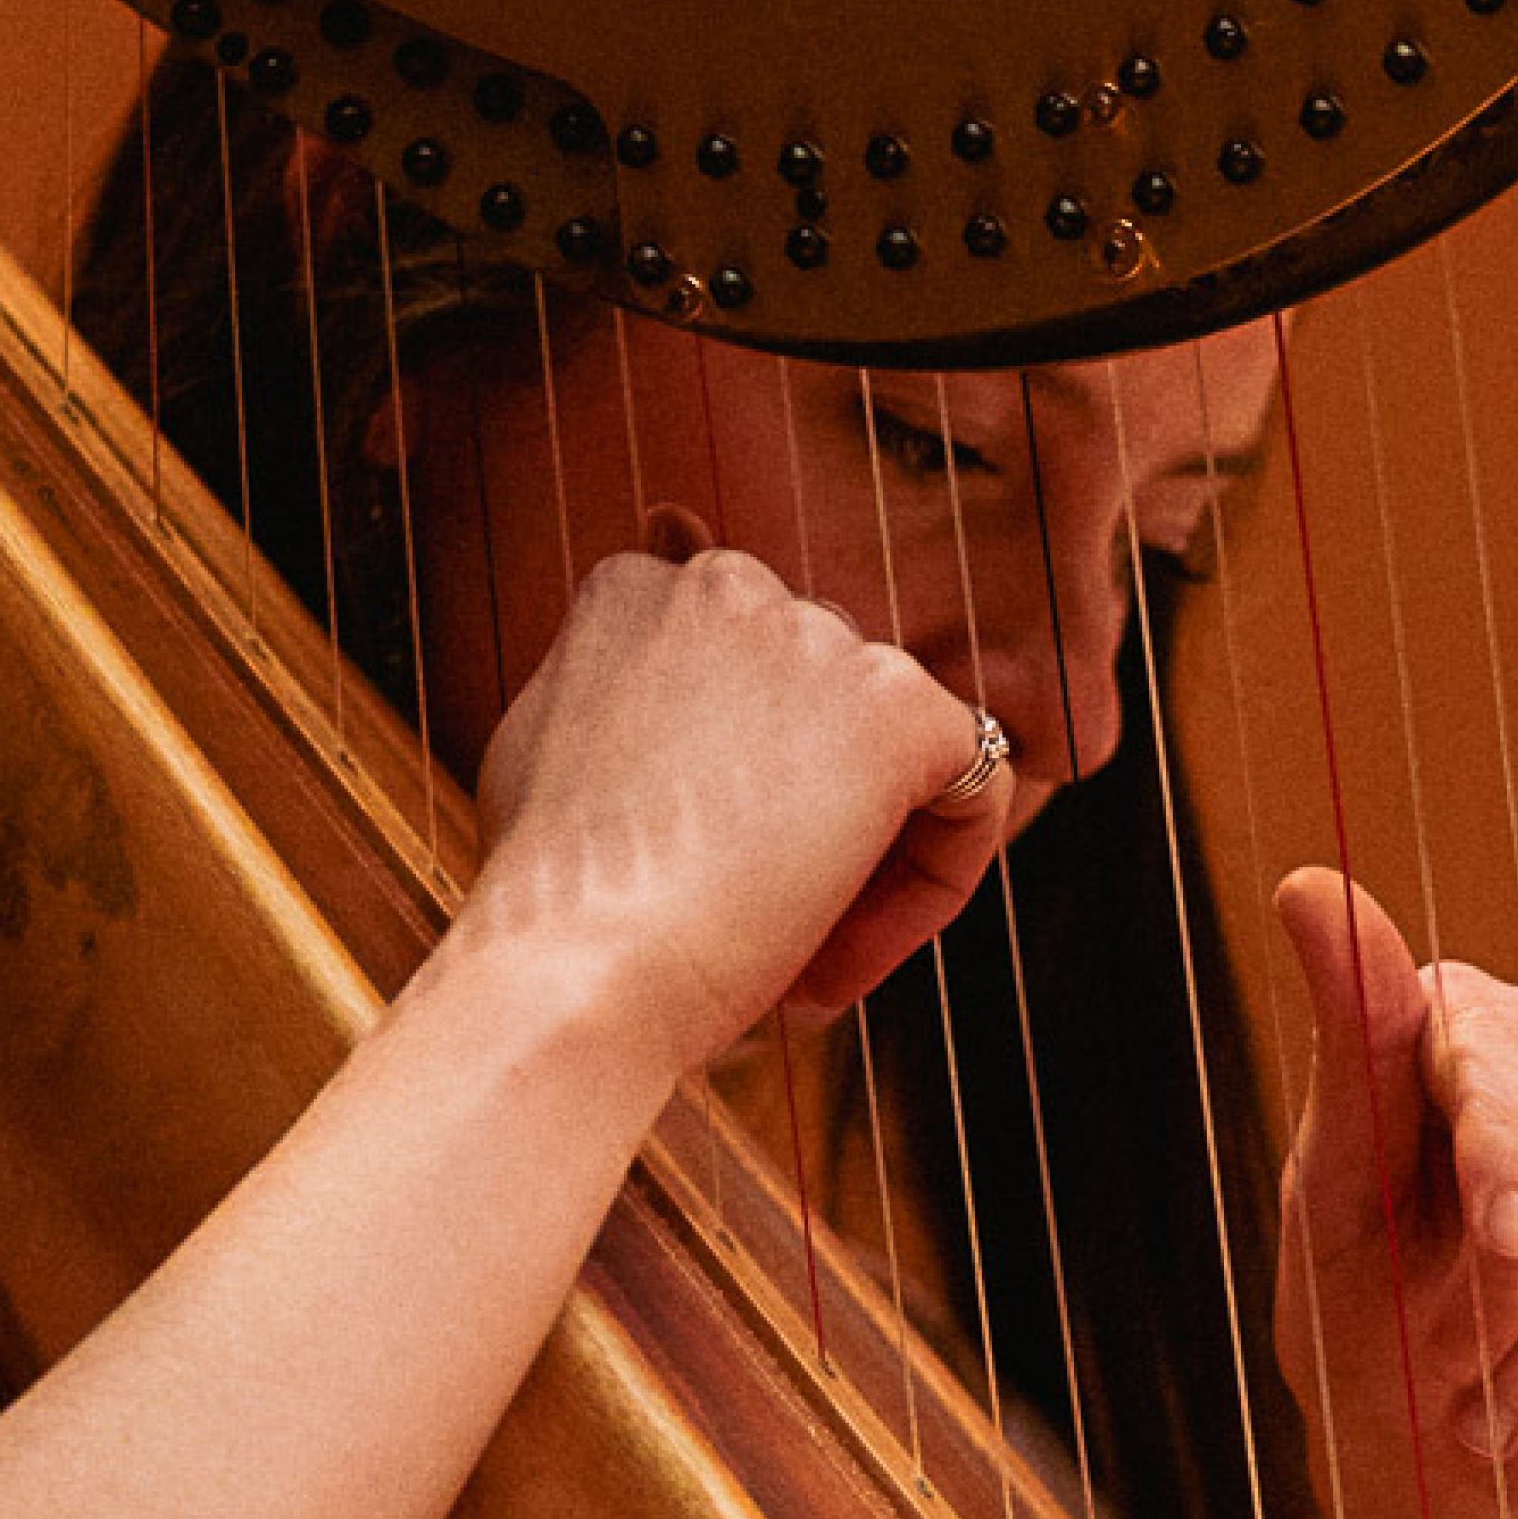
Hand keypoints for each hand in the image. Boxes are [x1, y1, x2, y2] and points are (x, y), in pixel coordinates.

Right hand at [456, 511, 1009, 1086]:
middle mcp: (728, 584)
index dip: (733, 790)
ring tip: (789, 957)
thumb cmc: (544, 900)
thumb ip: (611, 669)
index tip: (699, 873)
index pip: (741, 680)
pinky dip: (938, 880)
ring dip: (864, 864)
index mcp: (639, 590)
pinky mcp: (896, 706)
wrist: (568, 974)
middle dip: (804, 818)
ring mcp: (815, 636)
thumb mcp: (545, 745)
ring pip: (898, 759)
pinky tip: (845, 954)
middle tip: (749, 924)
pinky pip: (973, 789)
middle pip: (824, 712)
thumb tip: (666, 544)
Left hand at [1270, 868, 1517, 1518]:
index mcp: (1447, 1018)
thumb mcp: (1332, 1204)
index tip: (1502, 1248)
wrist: (1444, 1445)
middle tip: (1454, 1381)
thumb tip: (1309, 881)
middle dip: (1517, 1282)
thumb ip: (1350, 1051)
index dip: (1503, 1150)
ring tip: (1487, 1424)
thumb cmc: (1366, 1309)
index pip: (1490, 1044)